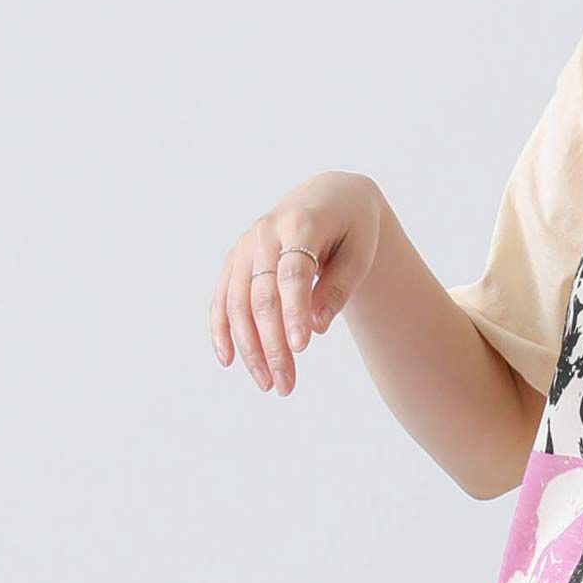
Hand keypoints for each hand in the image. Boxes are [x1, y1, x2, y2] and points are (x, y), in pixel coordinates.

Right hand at [210, 170, 381, 394]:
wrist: (331, 197)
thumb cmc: (352, 227)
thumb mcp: (361, 251)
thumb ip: (339, 286)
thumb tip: (317, 327)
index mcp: (301, 223)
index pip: (294, 273)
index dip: (295, 311)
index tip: (301, 349)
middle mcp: (266, 232)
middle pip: (263, 294)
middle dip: (272, 343)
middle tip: (285, 385)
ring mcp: (246, 245)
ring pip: (238, 301)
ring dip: (249, 346)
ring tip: (268, 383)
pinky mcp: (236, 258)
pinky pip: (222, 297)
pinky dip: (221, 329)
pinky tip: (228, 360)